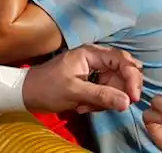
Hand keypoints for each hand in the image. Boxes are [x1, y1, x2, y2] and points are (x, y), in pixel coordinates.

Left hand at [22, 44, 142, 113]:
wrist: (27, 94)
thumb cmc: (47, 87)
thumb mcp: (74, 92)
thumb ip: (101, 95)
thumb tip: (127, 101)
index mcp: (91, 53)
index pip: (122, 60)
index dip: (132, 77)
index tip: (134, 97)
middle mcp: (95, 59)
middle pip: (122, 72)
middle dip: (117, 91)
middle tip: (107, 105)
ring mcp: (94, 71)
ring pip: (114, 85)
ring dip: (104, 100)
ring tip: (84, 106)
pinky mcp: (91, 82)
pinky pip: (105, 93)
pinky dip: (97, 103)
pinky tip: (82, 106)